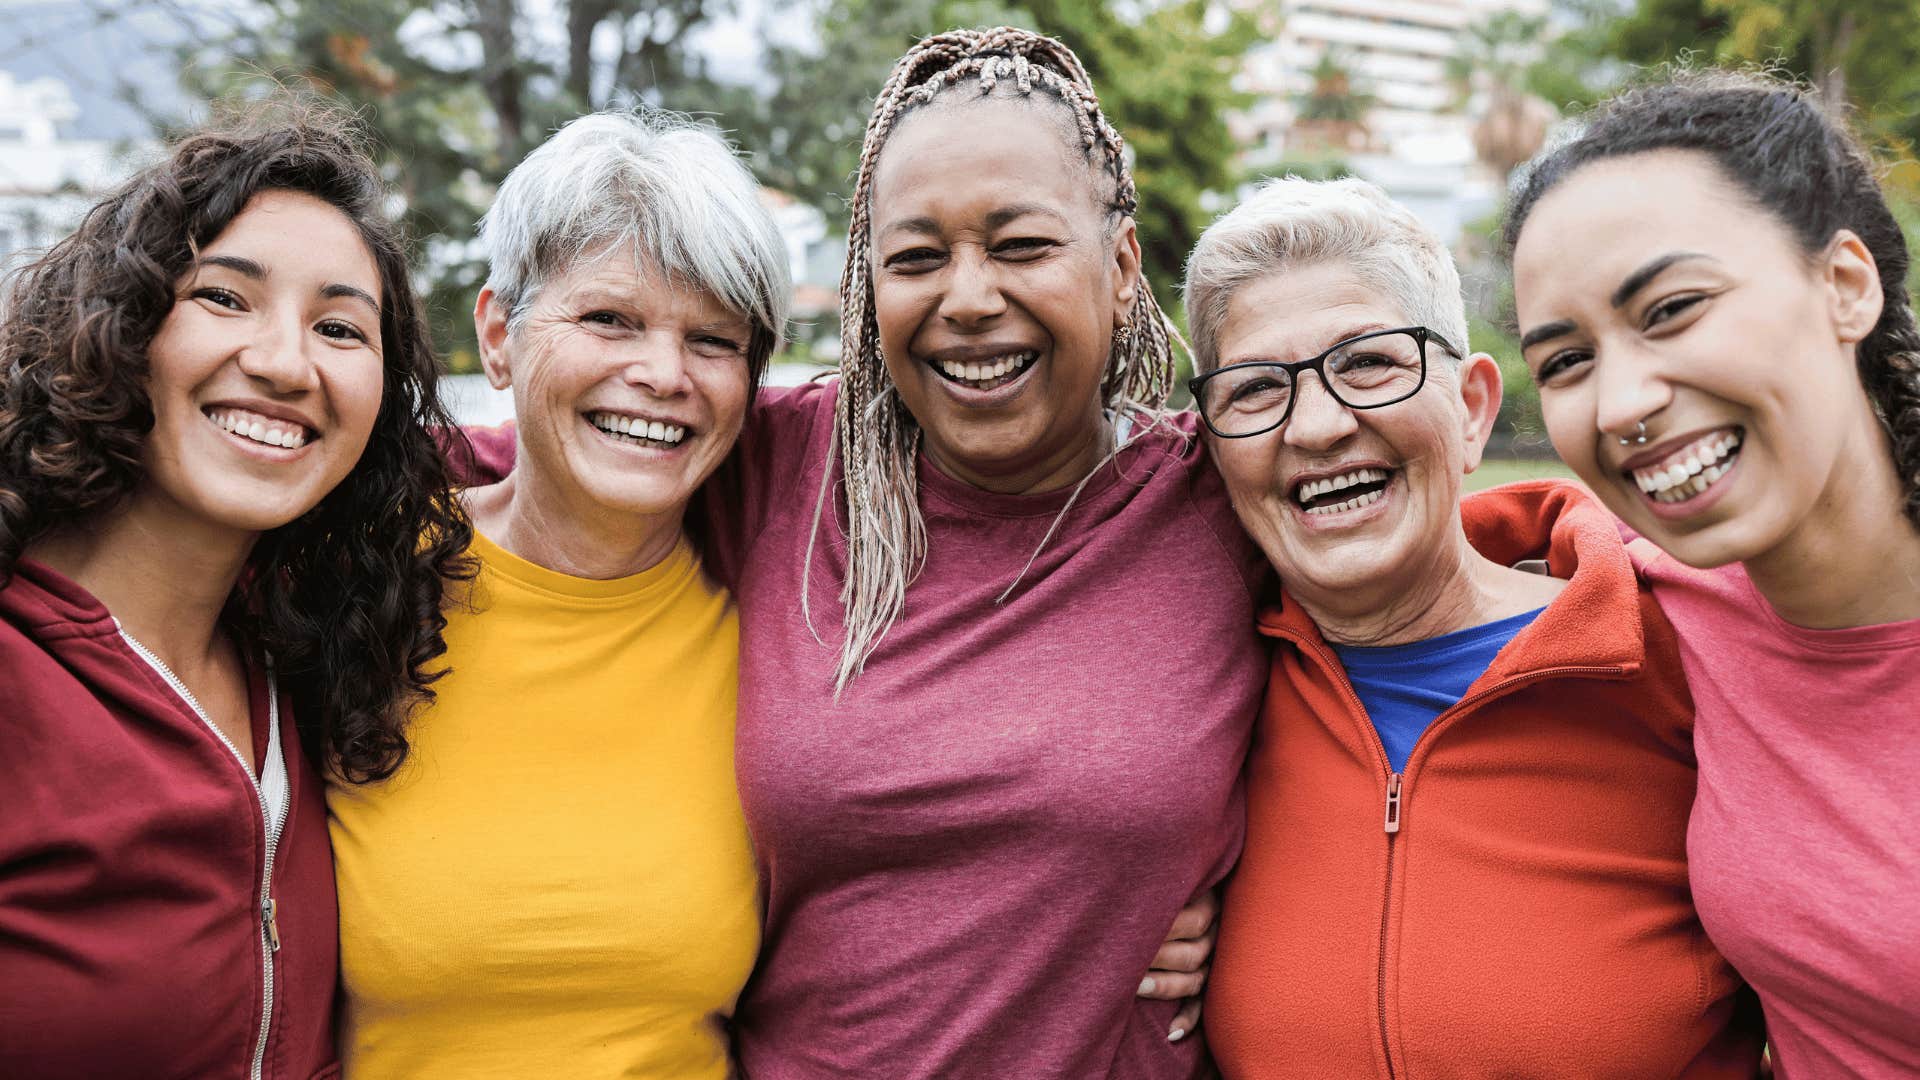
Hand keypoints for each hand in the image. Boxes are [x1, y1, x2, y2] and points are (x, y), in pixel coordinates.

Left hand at [1137, 887, 1218, 1042]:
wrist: (1173, 895)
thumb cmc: (1152, 881)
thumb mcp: (1159, 879)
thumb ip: (1147, 885)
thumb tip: (1114, 894)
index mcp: (1207, 901)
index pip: (1193, 920)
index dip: (1163, 927)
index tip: (1129, 929)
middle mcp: (1214, 933)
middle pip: (1194, 952)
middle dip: (1158, 957)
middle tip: (1124, 957)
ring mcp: (1213, 960)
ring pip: (1196, 979)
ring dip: (1165, 986)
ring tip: (1135, 987)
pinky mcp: (1206, 983)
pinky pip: (1202, 1005)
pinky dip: (1188, 1019)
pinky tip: (1171, 1033)